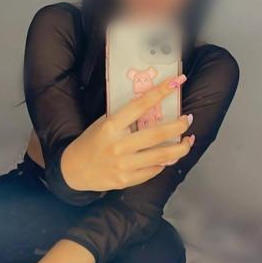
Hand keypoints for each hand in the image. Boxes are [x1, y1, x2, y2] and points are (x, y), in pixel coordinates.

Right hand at [61, 74, 194, 191]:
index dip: (160, 92)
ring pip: (161, 156)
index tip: (176, 82)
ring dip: (180, 148)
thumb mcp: (103, 123)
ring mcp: (123, 165)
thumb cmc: (91, 142)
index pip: (140, 105)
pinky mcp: (126, 180)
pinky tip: (169, 157)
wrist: (74, 170)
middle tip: (188, 119)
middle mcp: (118, 145)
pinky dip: (164, 163)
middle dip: (178, 126)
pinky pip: (153, 170)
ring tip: (188, 140)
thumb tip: (153, 107)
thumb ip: (125, 118)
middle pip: (157, 134)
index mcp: (111, 126)